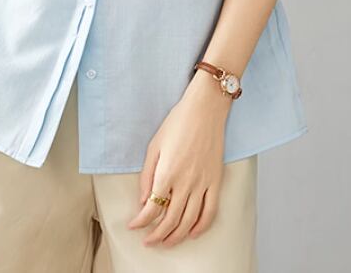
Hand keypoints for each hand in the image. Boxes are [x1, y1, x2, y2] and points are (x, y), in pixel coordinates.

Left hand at [127, 69, 232, 246]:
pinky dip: (201, 227)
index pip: (151, 209)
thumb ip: (147, 175)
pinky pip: (210, 211)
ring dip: (176, 236)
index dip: (141, 222)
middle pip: (170, 220)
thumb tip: (143, 200)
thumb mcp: (154, 145)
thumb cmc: (178, 122)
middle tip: (148, 240)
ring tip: (166, 242)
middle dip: (156, 235)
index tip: (134, 226)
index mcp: (166, 173)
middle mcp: (185, 182)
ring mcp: (202, 183)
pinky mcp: (216, 181)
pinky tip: (192, 233)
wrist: (205, 109)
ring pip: (189, 221)